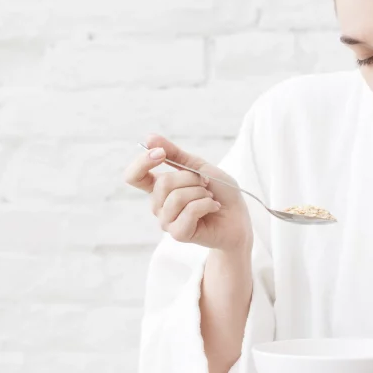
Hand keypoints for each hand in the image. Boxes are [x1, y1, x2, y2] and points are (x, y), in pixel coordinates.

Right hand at [124, 135, 252, 254]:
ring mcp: (167, 221)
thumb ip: (174, 154)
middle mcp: (159, 205)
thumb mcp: (198, 166)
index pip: (134, 176)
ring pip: (176, 197)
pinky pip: (189, 211)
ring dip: (201, 192)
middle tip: (205, 185)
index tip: (160, 153)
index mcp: (160, 187)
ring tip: (209, 198)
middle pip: (163, 183)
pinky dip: (207, 204)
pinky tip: (213, 207)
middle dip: (191, 178)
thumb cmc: (219, 191)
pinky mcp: (179, 234)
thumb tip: (149, 138)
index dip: (142, 162)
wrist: (238, 215)